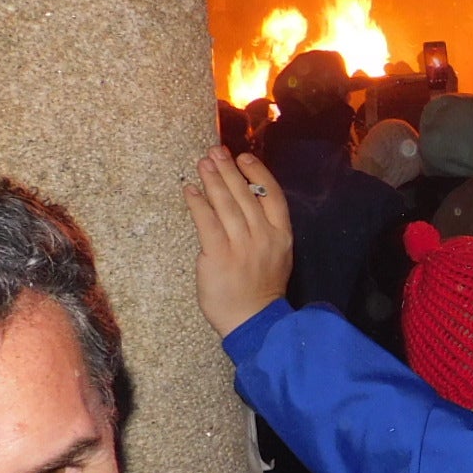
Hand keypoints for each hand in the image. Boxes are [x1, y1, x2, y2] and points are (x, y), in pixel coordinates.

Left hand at [185, 146, 294, 337]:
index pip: (271, 195)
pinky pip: (206, 222)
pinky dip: (197, 203)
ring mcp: (242, 245)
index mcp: (282, 236)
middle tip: (215, 152)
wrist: (254, 320)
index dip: (258, 173)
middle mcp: (264, 236)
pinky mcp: (219, 255)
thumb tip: (244, 203)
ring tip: (202, 163)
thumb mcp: (277, 256)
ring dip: (212, 180)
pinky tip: (190, 190)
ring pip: (226, 204)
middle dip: (228, 170)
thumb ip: (265, 230)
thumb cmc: (262, 290)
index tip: (243, 158)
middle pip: (245, 194)